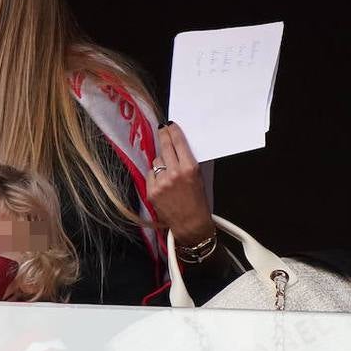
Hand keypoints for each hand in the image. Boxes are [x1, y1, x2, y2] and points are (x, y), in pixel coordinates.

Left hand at [147, 121, 214, 244]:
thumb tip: (178, 146)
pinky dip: (155, 176)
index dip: (173, 131)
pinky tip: (162, 183)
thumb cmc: (199, 201)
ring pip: (157, 161)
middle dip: (163, 136)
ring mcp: (161, 182)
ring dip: (161, 163)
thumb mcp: (199, 178)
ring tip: (169, 172)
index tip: (169, 125)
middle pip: (165, 147)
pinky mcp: (151, 191)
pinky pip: (150, 174)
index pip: (179, 143)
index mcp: (190, 169)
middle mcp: (174, 173)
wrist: (191, 224)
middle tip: (162, 130)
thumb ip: (188, 162)